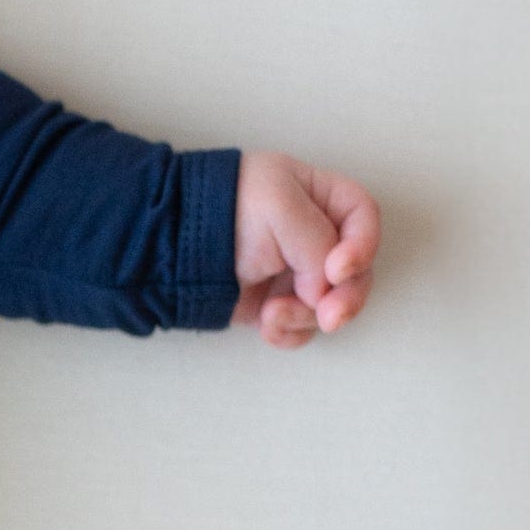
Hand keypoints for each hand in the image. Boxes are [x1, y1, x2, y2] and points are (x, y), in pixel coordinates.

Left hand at [232, 149, 379, 347]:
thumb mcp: (279, 206)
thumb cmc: (221, 208)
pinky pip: (301, 327)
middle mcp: (312, 236)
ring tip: (273, 313)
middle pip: (355, 271)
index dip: (363, 245)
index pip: (363, 218)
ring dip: (308, 317)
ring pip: (330, 305)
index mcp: (319, 197)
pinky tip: (268, 326)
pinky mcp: (273, 304)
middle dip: (346, 297)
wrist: (167, 243)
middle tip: (331, 315)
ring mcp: (294, 273)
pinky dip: (290, 332)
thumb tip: (324, 289)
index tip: (338, 268)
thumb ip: (317, 243)